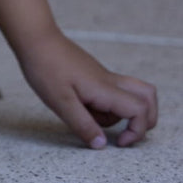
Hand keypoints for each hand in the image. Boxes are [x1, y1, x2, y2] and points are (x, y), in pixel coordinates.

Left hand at [17, 27, 157, 147]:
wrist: (35, 37)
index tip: (119, 142)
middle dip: (145, 119)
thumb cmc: (45, 67)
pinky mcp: (92, 74)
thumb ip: (83, 125)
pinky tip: (79, 103)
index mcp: (104, 89)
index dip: (137, 131)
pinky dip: (105, 104)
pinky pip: (110, 91)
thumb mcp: (60, 102)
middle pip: (147, 96)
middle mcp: (108, 81)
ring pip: (128, 95)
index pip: (140, 110)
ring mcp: (101, 76)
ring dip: (118, 113)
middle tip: (124, 133)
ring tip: (88, 114)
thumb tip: (101, 145)